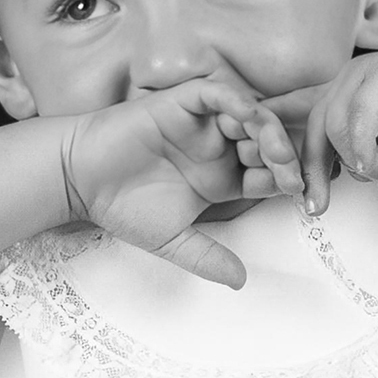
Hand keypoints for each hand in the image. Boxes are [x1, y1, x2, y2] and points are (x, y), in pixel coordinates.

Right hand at [62, 79, 302, 287]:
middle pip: (266, 144)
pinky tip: (248, 115)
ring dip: (268, 130)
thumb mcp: (172, 240)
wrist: (79, 178)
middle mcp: (217, 149)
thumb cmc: (119, 205)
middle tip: (291, 172)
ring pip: (250, 117)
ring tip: (275, 150)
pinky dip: (237, 101)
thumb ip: (207, 257)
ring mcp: (203, 124)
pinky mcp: (183, 102)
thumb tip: (241, 282)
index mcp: (222, 179)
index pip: (266, 176)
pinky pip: (218, 94)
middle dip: (283, 156)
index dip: (283, 183)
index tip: (297, 195)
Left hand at [261, 49, 377, 215]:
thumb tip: (315, 182)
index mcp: (342, 95)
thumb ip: (349, 160)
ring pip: (331, 124)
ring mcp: (368, 71)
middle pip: (308, 127)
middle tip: (315, 207)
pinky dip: (366, 148)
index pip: (292, 110)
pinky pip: (359, 116)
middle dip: (308, 172)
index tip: (273, 181)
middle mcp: (348, 78)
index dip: (275, 141)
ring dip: (358, 163)